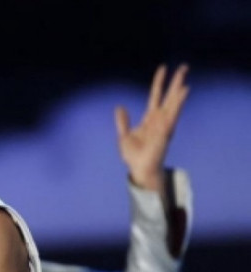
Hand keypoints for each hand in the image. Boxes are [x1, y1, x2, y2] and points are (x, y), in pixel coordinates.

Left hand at [114, 64, 189, 190]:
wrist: (138, 170)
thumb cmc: (134, 155)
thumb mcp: (124, 135)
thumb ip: (123, 121)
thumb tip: (120, 107)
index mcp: (150, 118)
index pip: (156, 95)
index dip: (159, 82)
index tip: (163, 68)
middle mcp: (160, 120)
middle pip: (169, 97)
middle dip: (176, 82)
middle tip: (184, 66)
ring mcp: (164, 127)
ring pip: (173, 107)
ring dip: (179, 95)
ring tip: (185, 83)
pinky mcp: (164, 135)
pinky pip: (170, 120)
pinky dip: (175, 109)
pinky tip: (181, 100)